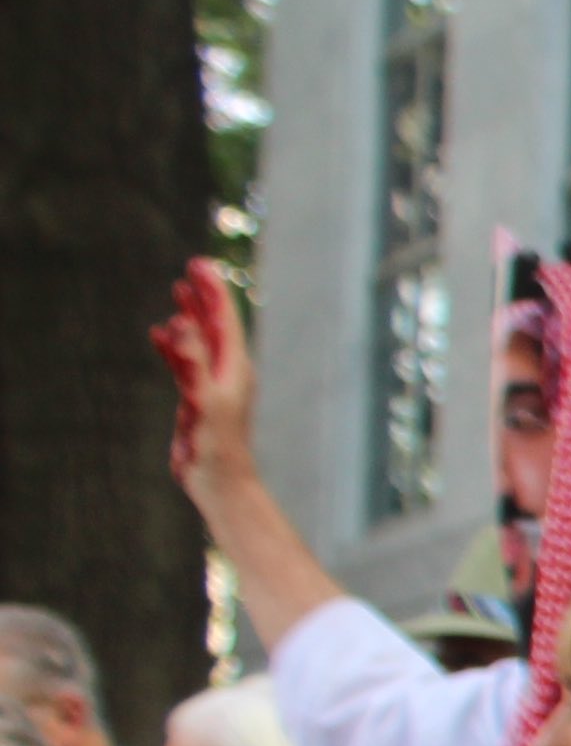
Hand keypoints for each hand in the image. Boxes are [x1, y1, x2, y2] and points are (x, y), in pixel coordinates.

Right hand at [149, 259, 256, 493]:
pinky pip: (187, 361)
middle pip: (216, 324)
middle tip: (193, 267)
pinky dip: (175, 343)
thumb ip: (192, 363)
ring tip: (179, 290)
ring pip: (202, 339)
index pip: (224, 319)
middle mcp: (229, 372)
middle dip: (205, 295)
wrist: (220, 481)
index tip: (199, 264)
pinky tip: (160, 333)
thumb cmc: (217, 445)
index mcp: (235, 368)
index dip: (212, 290)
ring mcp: (214, 384)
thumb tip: (183, 326)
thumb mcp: (202, 400)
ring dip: (192, 314)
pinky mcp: (199, 398)